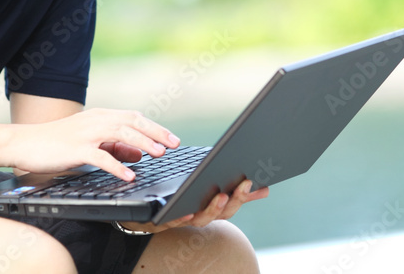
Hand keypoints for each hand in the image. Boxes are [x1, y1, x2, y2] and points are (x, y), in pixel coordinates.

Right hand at [8, 108, 178, 179]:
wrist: (24, 142)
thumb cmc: (56, 143)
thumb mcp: (88, 142)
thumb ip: (113, 146)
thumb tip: (139, 153)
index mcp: (99, 117)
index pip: (133, 118)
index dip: (155, 127)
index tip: (172, 139)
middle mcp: (95, 121)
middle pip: (132, 122)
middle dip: (155, 133)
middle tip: (174, 144)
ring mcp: (85, 134)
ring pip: (120, 134)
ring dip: (142, 143)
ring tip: (158, 154)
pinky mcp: (75, 149)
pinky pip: (100, 157)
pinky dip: (117, 165)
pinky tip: (129, 174)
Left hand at [117, 179, 269, 233]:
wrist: (138, 212)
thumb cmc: (173, 197)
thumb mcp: (200, 187)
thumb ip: (229, 189)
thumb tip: (260, 186)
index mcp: (208, 207)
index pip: (233, 203)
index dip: (248, 197)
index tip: (264, 187)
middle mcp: (198, 216)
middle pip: (222, 213)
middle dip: (236, 199)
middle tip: (245, 183)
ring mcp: (181, 219)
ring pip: (201, 219)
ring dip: (213, 208)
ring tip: (222, 193)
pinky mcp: (160, 221)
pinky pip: (172, 221)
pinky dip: (182, 217)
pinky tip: (188, 210)